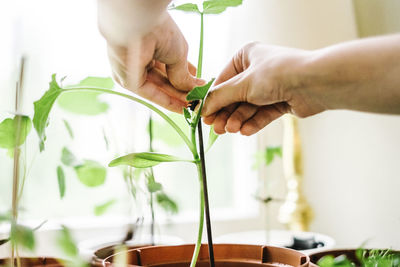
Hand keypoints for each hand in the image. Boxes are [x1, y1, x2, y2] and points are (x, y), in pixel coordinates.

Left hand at [103, 14, 203, 112]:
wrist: (139, 24)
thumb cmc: (158, 30)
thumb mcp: (178, 54)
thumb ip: (183, 75)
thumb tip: (193, 90)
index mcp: (152, 45)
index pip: (169, 64)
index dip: (185, 76)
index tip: (198, 86)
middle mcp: (140, 58)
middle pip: (164, 79)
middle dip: (182, 91)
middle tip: (197, 100)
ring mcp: (132, 70)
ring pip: (158, 88)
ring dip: (176, 98)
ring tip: (194, 105)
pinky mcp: (128, 81)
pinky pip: (150, 94)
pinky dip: (167, 101)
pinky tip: (181, 108)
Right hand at [202, 42, 323, 134]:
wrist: (314, 83)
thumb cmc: (277, 74)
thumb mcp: (243, 84)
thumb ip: (221, 97)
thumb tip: (202, 108)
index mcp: (245, 57)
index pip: (223, 80)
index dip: (212, 99)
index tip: (203, 115)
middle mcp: (257, 70)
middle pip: (234, 96)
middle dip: (226, 113)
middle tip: (216, 129)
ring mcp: (269, 86)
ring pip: (248, 107)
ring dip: (238, 119)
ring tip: (231, 130)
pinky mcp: (280, 101)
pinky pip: (262, 114)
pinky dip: (253, 122)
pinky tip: (245, 131)